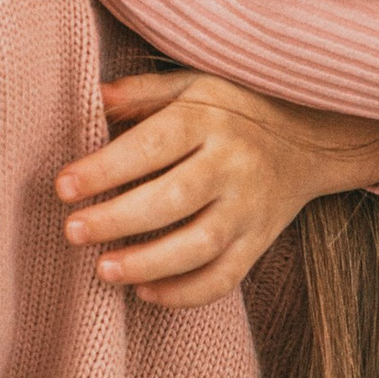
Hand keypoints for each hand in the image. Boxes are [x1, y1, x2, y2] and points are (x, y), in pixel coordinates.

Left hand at [55, 73, 378, 305]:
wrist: (314, 136)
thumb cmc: (236, 107)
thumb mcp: (193, 84)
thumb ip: (142, 93)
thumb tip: (91, 98)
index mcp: (209, 119)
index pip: (153, 145)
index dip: (106, 168)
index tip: (64, 186)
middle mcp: (233, 164)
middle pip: (174, 199)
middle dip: (118, 220)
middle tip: (72, 231)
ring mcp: (249, 208)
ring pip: (200, 246)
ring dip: (149, 264)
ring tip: (103, 271)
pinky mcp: (259, 240)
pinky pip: (225, 277)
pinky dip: (186, 293)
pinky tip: (146, 293)